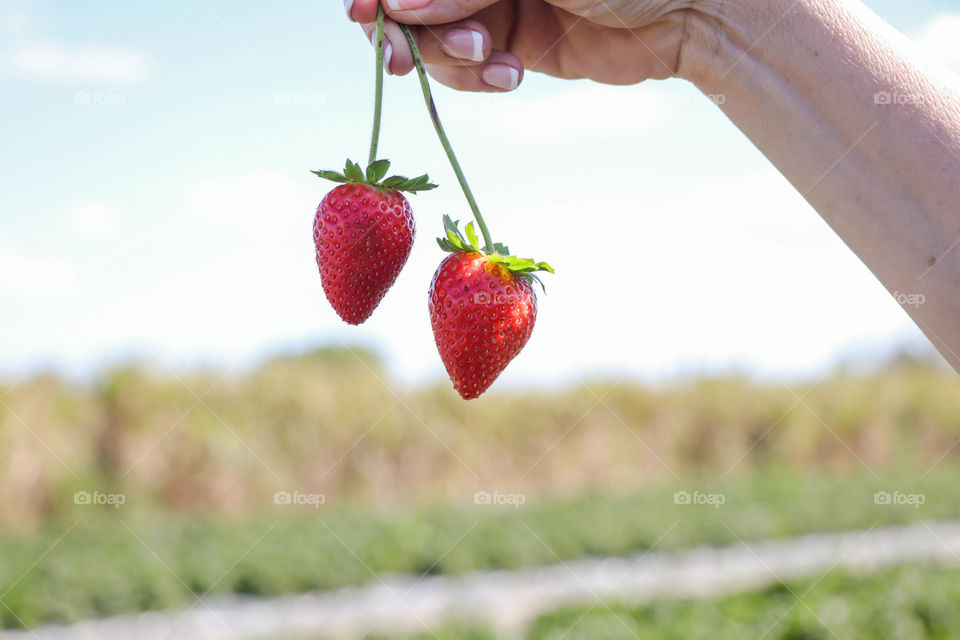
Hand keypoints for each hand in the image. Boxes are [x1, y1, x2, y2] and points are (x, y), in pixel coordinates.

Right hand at [345, 0, 693, 91]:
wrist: (691, 9)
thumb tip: (398, 3)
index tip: (366, 11)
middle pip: (415, 1)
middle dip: (408, 29)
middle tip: (400, 57)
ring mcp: (500, 3)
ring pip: (438, 38)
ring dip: (449, 56)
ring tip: (490, 55)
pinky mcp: (518, 46)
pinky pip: (473, 70)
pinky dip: (479, 79)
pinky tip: (509, 73)